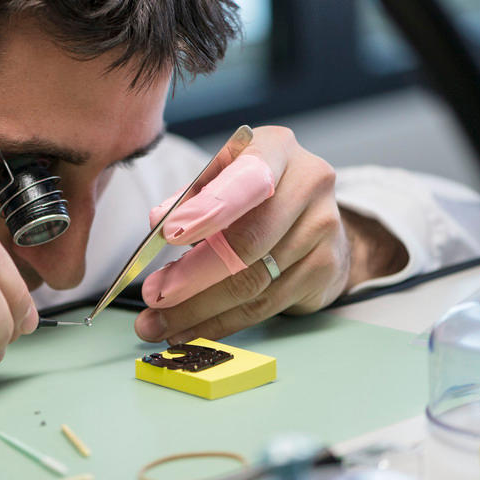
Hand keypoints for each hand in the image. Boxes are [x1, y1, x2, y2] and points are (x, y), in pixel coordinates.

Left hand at [134, 126, 405, 343]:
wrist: (314, 217)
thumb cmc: (253, 194)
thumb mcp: (223, 177)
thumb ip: (191, 196)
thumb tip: (158, 219)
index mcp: (275, 148)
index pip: (245, 178)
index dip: (209, 208)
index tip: (170, 233)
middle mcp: (308, 182)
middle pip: (248, 241)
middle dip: (193, 275)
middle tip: (154, 296)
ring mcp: (322, 227)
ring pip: (253, 282)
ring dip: (199, 310)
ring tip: (158, 324)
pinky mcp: (324, 268)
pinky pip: (265, 305)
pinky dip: (221, 323)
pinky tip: (190, 332)